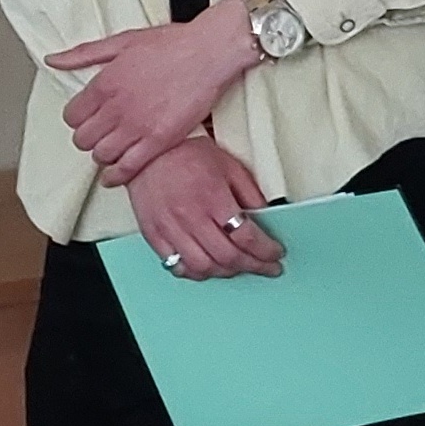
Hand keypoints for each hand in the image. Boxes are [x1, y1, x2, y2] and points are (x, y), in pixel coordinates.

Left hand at [51, 0, 259, 186]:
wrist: (210, 52)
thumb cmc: (172, 43)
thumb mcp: (122, 41)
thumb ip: (83, 54)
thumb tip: (53, 60)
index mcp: (104, 83)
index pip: (72, 116)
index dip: (77, 119)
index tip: (87, 118)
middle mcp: (116, 107)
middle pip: (83, 139)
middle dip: (88, 138)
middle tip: (99, 134)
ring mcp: (137, 126)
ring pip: (102, 155)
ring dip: (103, 155)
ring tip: (112, 149)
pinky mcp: (159, 141)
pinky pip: (127, 168)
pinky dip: (117, 176)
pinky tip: (115, 175)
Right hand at [127, 137, 282, 279]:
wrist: (148, 152)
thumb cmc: (187, 153)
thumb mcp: (229, 166)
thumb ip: (250, 193)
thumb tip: (267, 215)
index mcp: (213, 197)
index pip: (246, 236)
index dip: (266, 251)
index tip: (275, 254)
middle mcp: (191, 216)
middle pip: (228, 256)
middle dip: (254, 266)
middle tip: (266, 267)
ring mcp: (170, 229)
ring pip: (203, 267)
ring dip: (226, 272)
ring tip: (239, 267)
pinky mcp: (154, 235)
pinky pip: (175, 266)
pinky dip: (195, 272)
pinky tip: (207, 267)